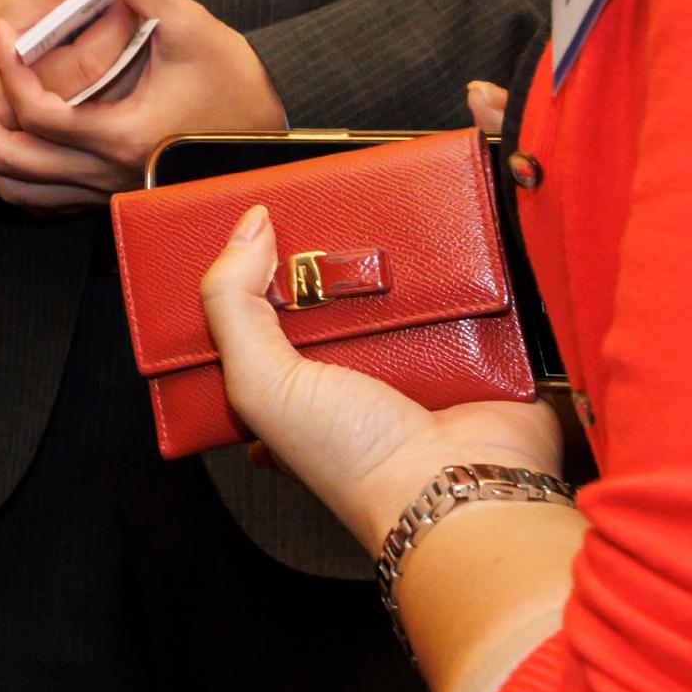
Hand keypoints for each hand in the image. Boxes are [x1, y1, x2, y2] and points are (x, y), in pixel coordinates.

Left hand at [0, 0, 288, 209]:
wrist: (269, 138)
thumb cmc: (236, 83)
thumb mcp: (189, 24)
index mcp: (122, 137)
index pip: (36, 112)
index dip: (8, 68)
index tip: (3, 27)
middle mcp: (107, 176)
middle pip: (8, 163)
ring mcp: (104, 193)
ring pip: (16, 191)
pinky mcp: (106, 196)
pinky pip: (38, 200)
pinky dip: (5, 172)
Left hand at [201, 206, 559, 549]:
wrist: (457, 486)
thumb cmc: (354, 458)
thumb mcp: (261, 383)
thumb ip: (232, 306)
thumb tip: (247, 227)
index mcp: (288, 389)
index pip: (256, 320)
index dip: (248, 275)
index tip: (248, 223)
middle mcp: (342, 375)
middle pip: (320, 292)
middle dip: (316, 251)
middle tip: (311, 206)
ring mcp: (404, 360)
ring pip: (383, 283)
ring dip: (379, 253)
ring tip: (367, 213)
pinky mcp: (460, 344)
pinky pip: (446, 287)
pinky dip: (440, 264)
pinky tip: (426, 235)